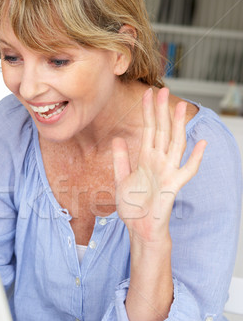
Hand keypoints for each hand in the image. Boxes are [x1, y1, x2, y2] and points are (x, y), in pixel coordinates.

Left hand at [112, 87, 205, 244]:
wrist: (139, 230)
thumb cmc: (133, 208)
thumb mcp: (120, 180)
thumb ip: (121, 160)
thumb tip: (118, 139)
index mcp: (146, 159)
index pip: (149, 130)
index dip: (148, 112)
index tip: (147, 93)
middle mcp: (158, 162)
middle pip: (162, 131)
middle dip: (161, 111)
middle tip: (161, 89)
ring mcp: (167, 173)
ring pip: (175, 144)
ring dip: (177, 126)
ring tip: (180, 107)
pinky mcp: (172, 186)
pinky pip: (187, 170)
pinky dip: (195, 158)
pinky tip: (201, 144)